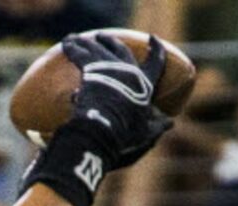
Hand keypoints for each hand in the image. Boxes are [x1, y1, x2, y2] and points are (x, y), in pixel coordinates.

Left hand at [62, 31, 173, 171]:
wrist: (104, 130)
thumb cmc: (125, 136)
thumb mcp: (144, 134)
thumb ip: (156, 127)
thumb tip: (170, 123)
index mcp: (144, 84)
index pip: (155, 63)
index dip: (156, 50)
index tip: (153, 38)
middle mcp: (128, 71)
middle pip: (122, 50)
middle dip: (112, 42)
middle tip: (102, 37)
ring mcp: (110, 68)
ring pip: (99, 49)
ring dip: (90, 43)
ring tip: (81, 39)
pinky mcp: (92, 69)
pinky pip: (81, 55)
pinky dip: (73, 49)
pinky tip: (67, 44)